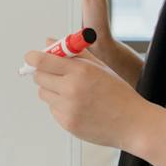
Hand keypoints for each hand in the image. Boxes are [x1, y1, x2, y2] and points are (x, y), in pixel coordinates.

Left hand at [23, 46, 153, 150]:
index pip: (43, 60)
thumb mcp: (100, 68)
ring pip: (43, 94)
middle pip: (39, 77)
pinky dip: (60, 106)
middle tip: (55, 74)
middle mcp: (71, 89)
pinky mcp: (67, 123)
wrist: (133, 123)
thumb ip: (73, 54)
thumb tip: (49, 41)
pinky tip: (79, 107)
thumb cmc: (119, 94)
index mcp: (81, 71)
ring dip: (52, 90)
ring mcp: (68, 108)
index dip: (33, 57)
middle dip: (43, 73)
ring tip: (73, 92)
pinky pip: (53, 109)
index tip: (31, 57)